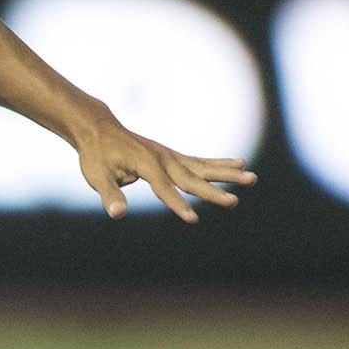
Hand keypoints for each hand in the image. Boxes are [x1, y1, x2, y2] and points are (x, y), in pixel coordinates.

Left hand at [73, 121, 258, 221]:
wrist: (100, 129)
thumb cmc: (96, 155)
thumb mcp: (97, 175)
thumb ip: (109, 194)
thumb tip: (116, 214)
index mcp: (145, 163)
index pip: (163, 188)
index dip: (176, 204)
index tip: (192, 219)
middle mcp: (163, 158)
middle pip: (191, 178)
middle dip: (212, 192)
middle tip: (233, 202)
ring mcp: (170, 156)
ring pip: (203, 167)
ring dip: (227, 174)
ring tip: (252, 178)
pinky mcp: (173, 157)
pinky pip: (200, 162)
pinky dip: (219, 164)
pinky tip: (239, 164)